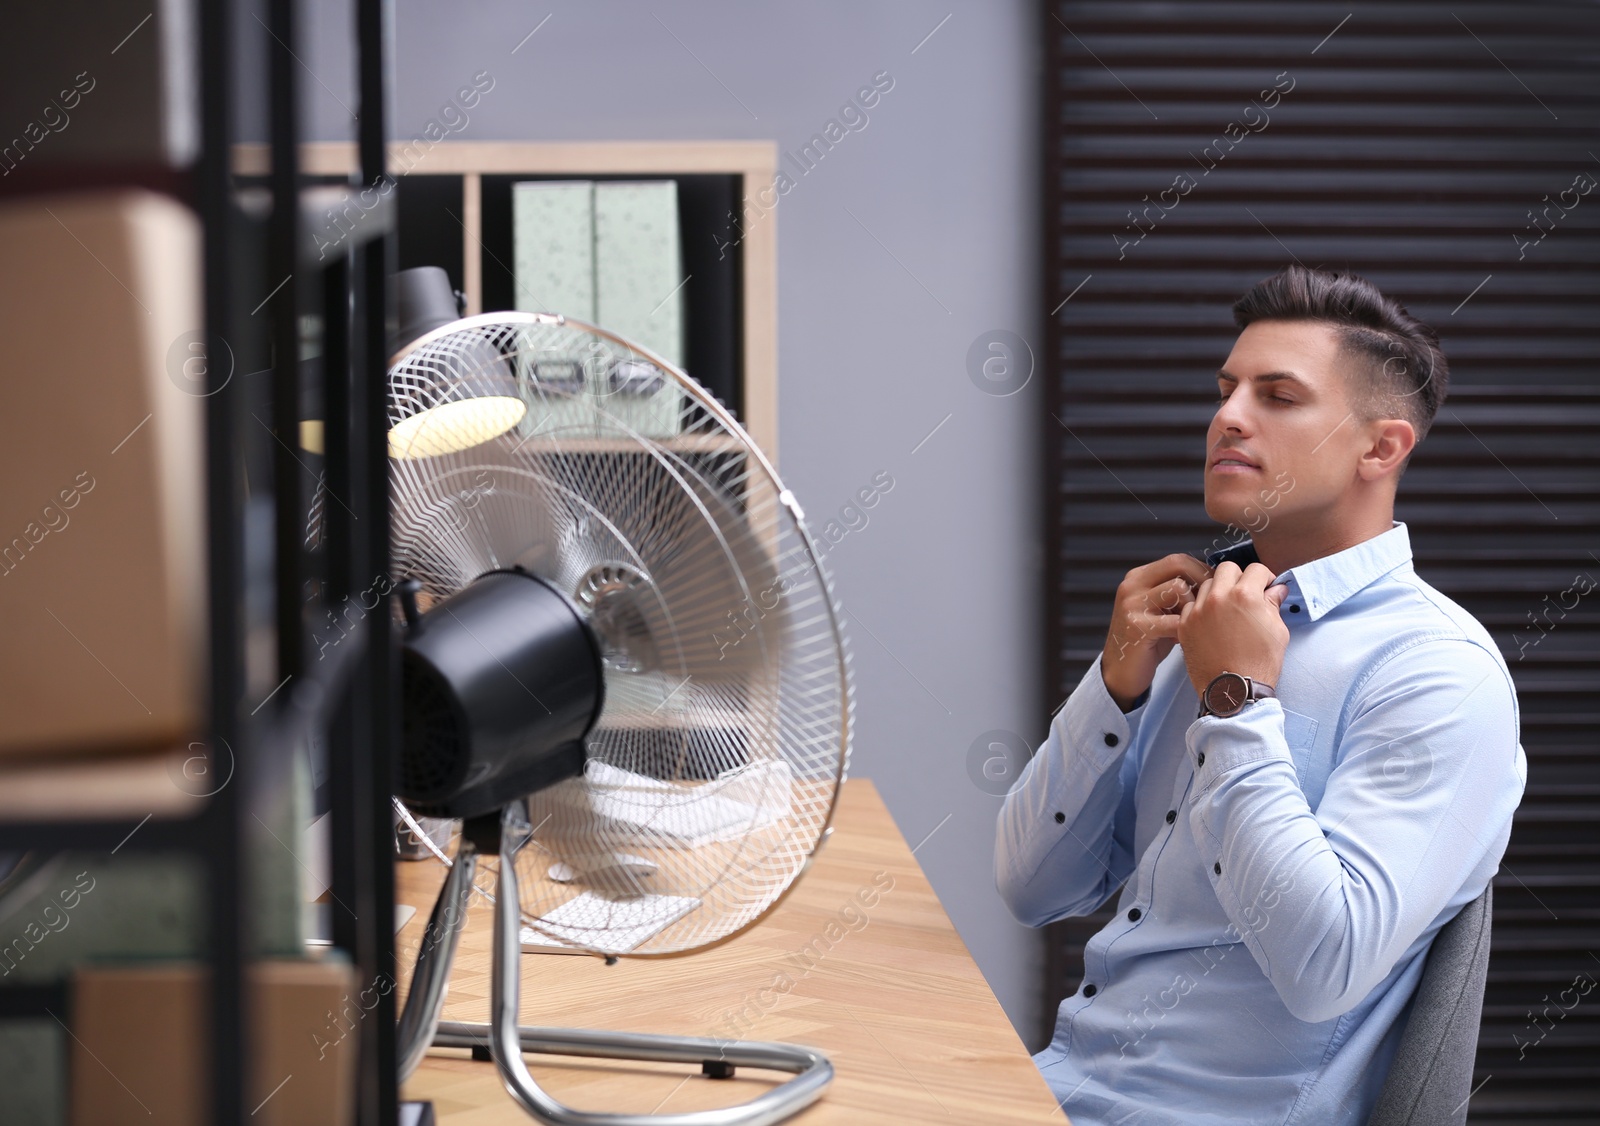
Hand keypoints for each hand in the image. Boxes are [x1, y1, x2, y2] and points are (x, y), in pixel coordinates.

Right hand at [1102, 554, 1212, 710]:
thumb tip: (1216, 582)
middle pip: (1178, 564)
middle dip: (1203, 580)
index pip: (1178, 560)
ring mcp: (1131, 605)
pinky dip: (1187, 629)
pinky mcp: (1136, 627)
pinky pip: (1174, 620)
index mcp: (1138, 577)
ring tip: (1194, 624)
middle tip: (1215, 602)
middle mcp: (1132, 586)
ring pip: (1178, 588)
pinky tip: (1187, 640)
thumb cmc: (1148, 641)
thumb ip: (1179, 594)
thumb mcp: (1161, 610)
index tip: (1217, 588)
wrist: (1121, 672)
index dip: (1203, 570)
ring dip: (1194, 606)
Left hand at [1177, 562, 1289, 699]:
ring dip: (1218, 591)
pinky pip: (1191, 604)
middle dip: (1239, 577)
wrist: (1233, 690)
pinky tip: (1211, 622)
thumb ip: (1274, 604)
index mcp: (1245, 595)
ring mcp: (1198, 610)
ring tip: (1227, 609)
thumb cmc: (1259, 664)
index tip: (1266, 588)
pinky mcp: (1184, 624)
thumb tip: (1276, 589)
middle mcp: (1218, 597)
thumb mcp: (1277, 631)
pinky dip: (1201, 608)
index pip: (1256, 569)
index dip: (1265, 578)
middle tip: (1245, 593)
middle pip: (1227, 569)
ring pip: (1206, 584)